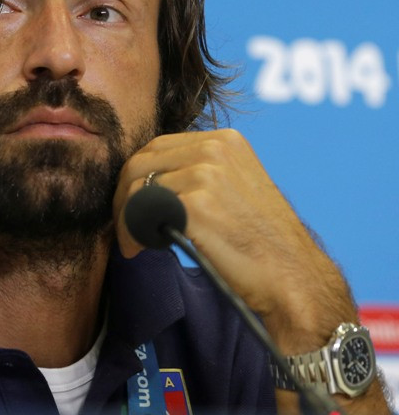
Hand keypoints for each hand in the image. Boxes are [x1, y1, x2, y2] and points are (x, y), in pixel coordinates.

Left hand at [114, 129, 350, 347]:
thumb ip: (196, 172)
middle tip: (123, 226)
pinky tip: (139, 249)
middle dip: (123, 196)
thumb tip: (144, 179)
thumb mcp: (234, 186)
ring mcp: (206, 175)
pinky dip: (133, 233)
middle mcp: (215, 148)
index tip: (130, 205)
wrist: (292, 276)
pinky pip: (143, 213)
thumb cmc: (260, 240)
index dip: (135, 178)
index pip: (156, 148)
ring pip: (137, 188)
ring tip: (134, 242)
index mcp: (224, 139)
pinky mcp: (197, 205)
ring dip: (126, 218)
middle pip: (140, 163)